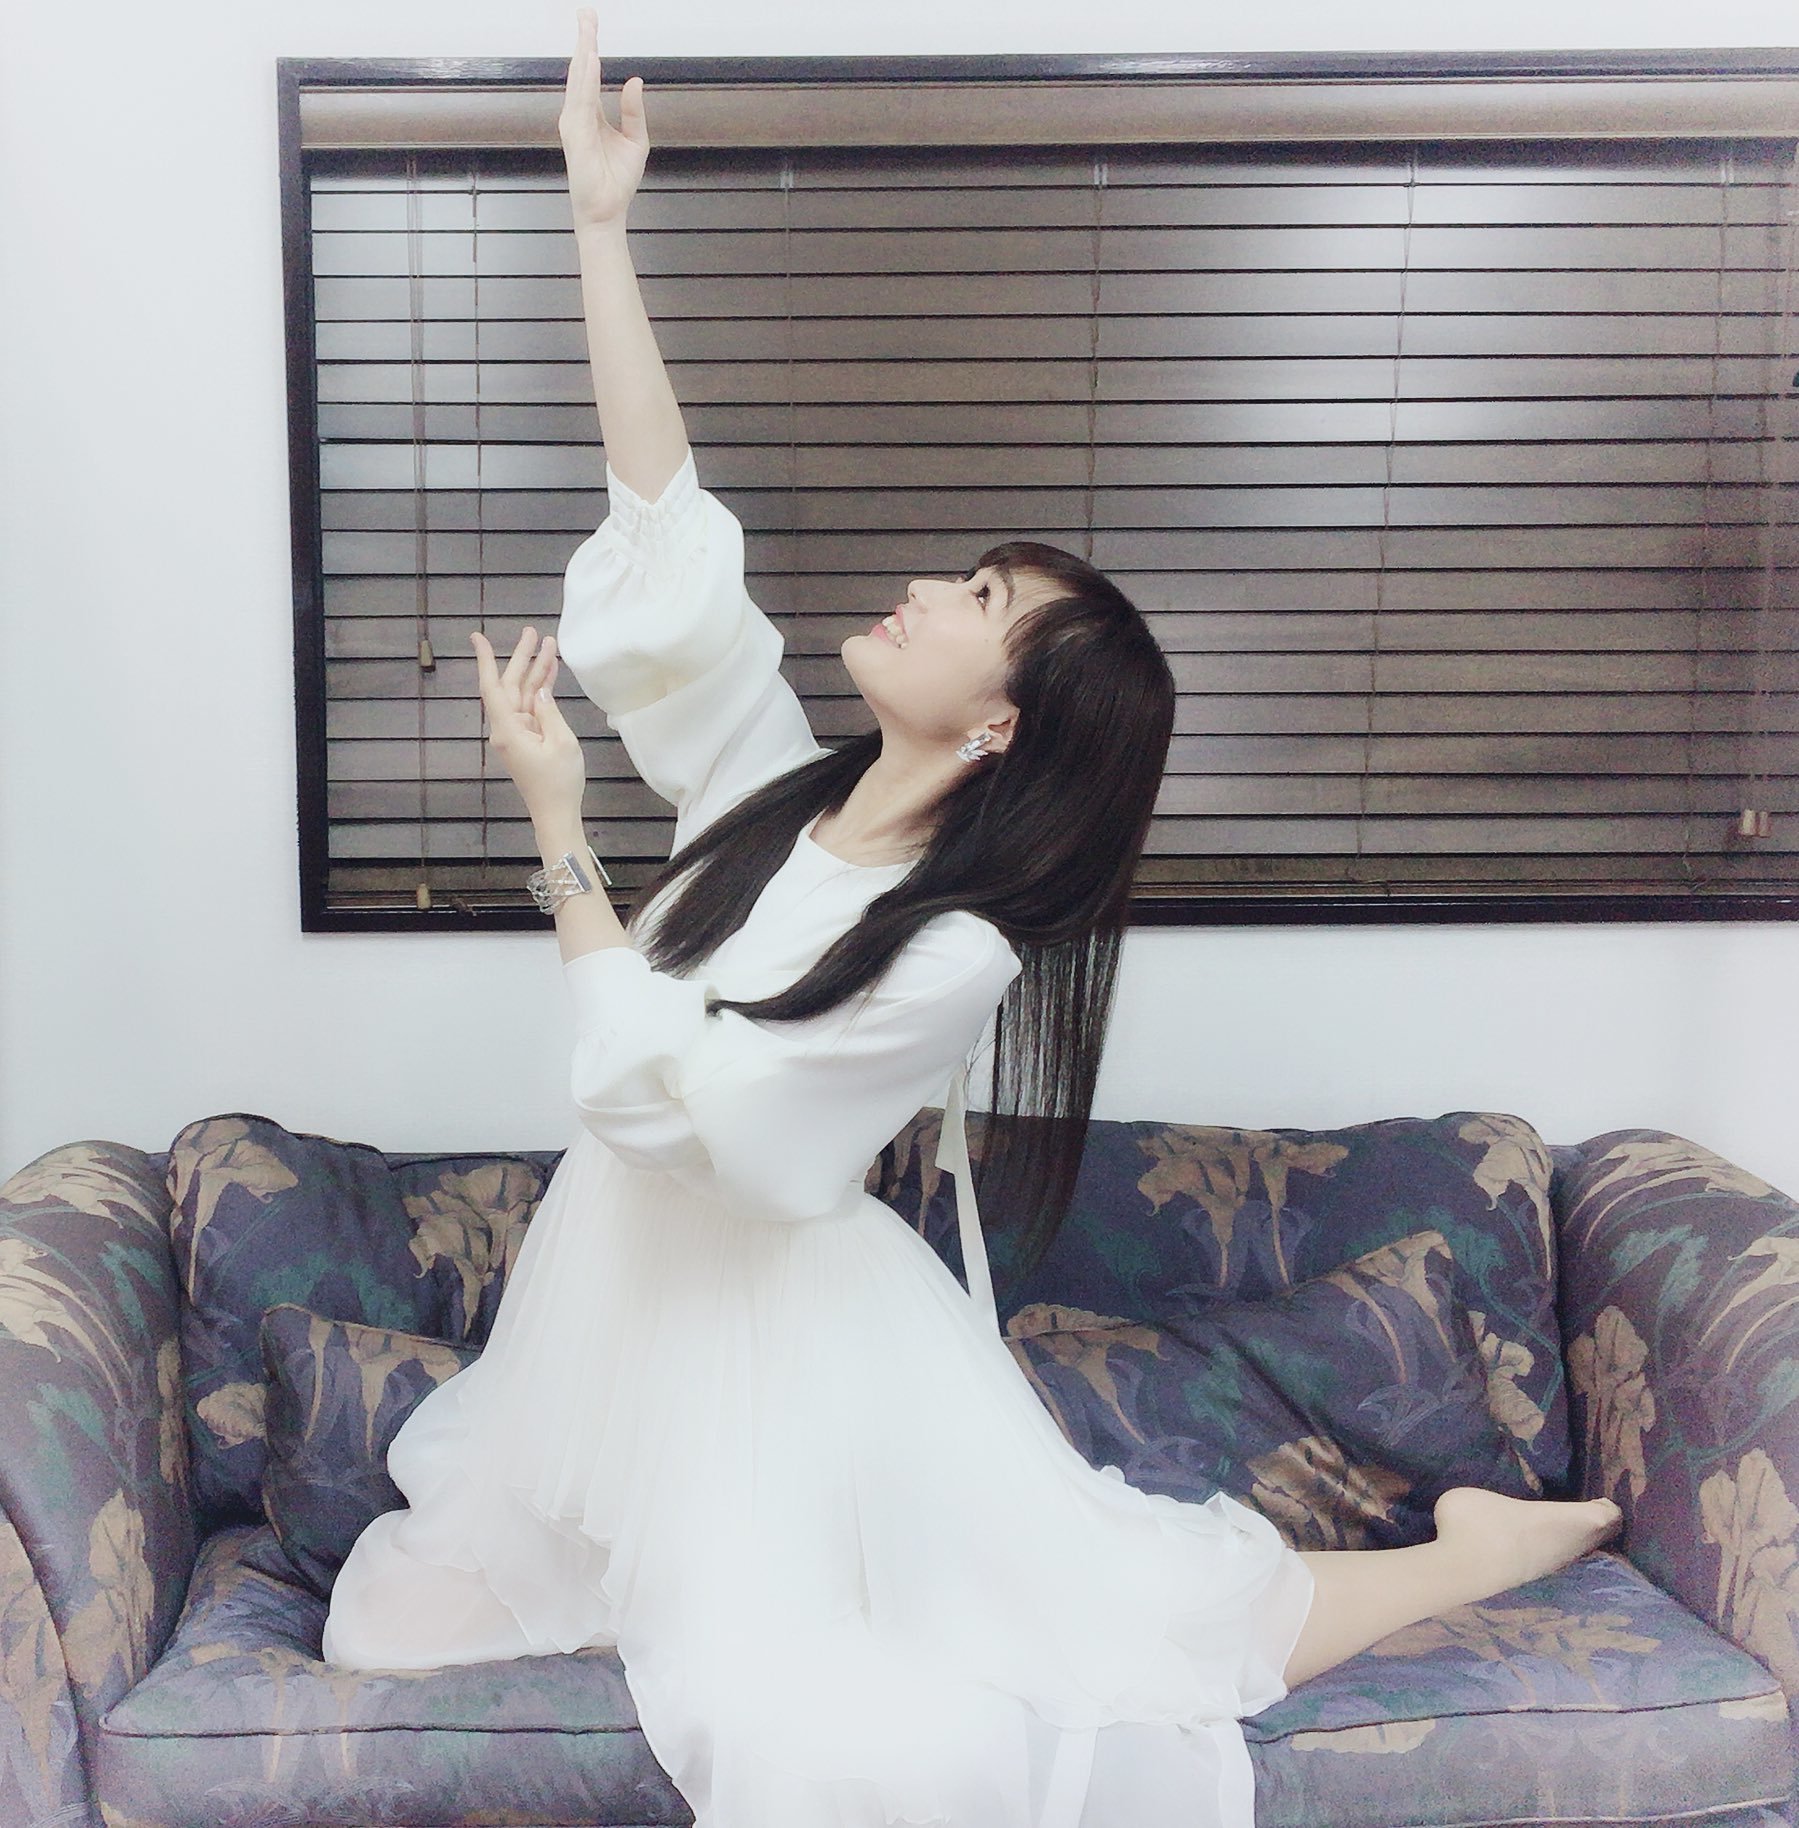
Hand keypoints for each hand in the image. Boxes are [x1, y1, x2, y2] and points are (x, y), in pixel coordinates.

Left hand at [469, 626, 588, 830]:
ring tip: (550, 645)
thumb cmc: (558, 782)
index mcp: (508, 729)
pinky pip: (532, 707)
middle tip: (532, 631)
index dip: (485, 660)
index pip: (492, 687)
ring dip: (536, 671)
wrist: (557, 812)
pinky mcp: (529, 738)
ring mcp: (518, 733)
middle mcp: (508, 728)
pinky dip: (541, 689)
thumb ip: (550, 711)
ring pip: (524, 694)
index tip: (477, 636)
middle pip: (510, 685)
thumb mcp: (561, 742)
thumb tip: (541, 691)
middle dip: (521, 658)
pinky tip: (551, 672)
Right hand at [559, 7, 648, 233]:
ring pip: (579, 82)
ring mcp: (574, 125)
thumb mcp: (635, 141)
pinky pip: (582, 102)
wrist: (608, 212)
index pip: (588, 74)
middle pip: (580, 70)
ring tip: (589, 29)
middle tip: (586, 12)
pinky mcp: (576, 138)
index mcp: (590, 114)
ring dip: (583, 53)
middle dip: (583, 40)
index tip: (590, 21)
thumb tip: (634, 80)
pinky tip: (591, 59)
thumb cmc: (617, 181)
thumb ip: (633, 111)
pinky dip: (587, 80)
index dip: (589, 46)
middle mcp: (577, 115)